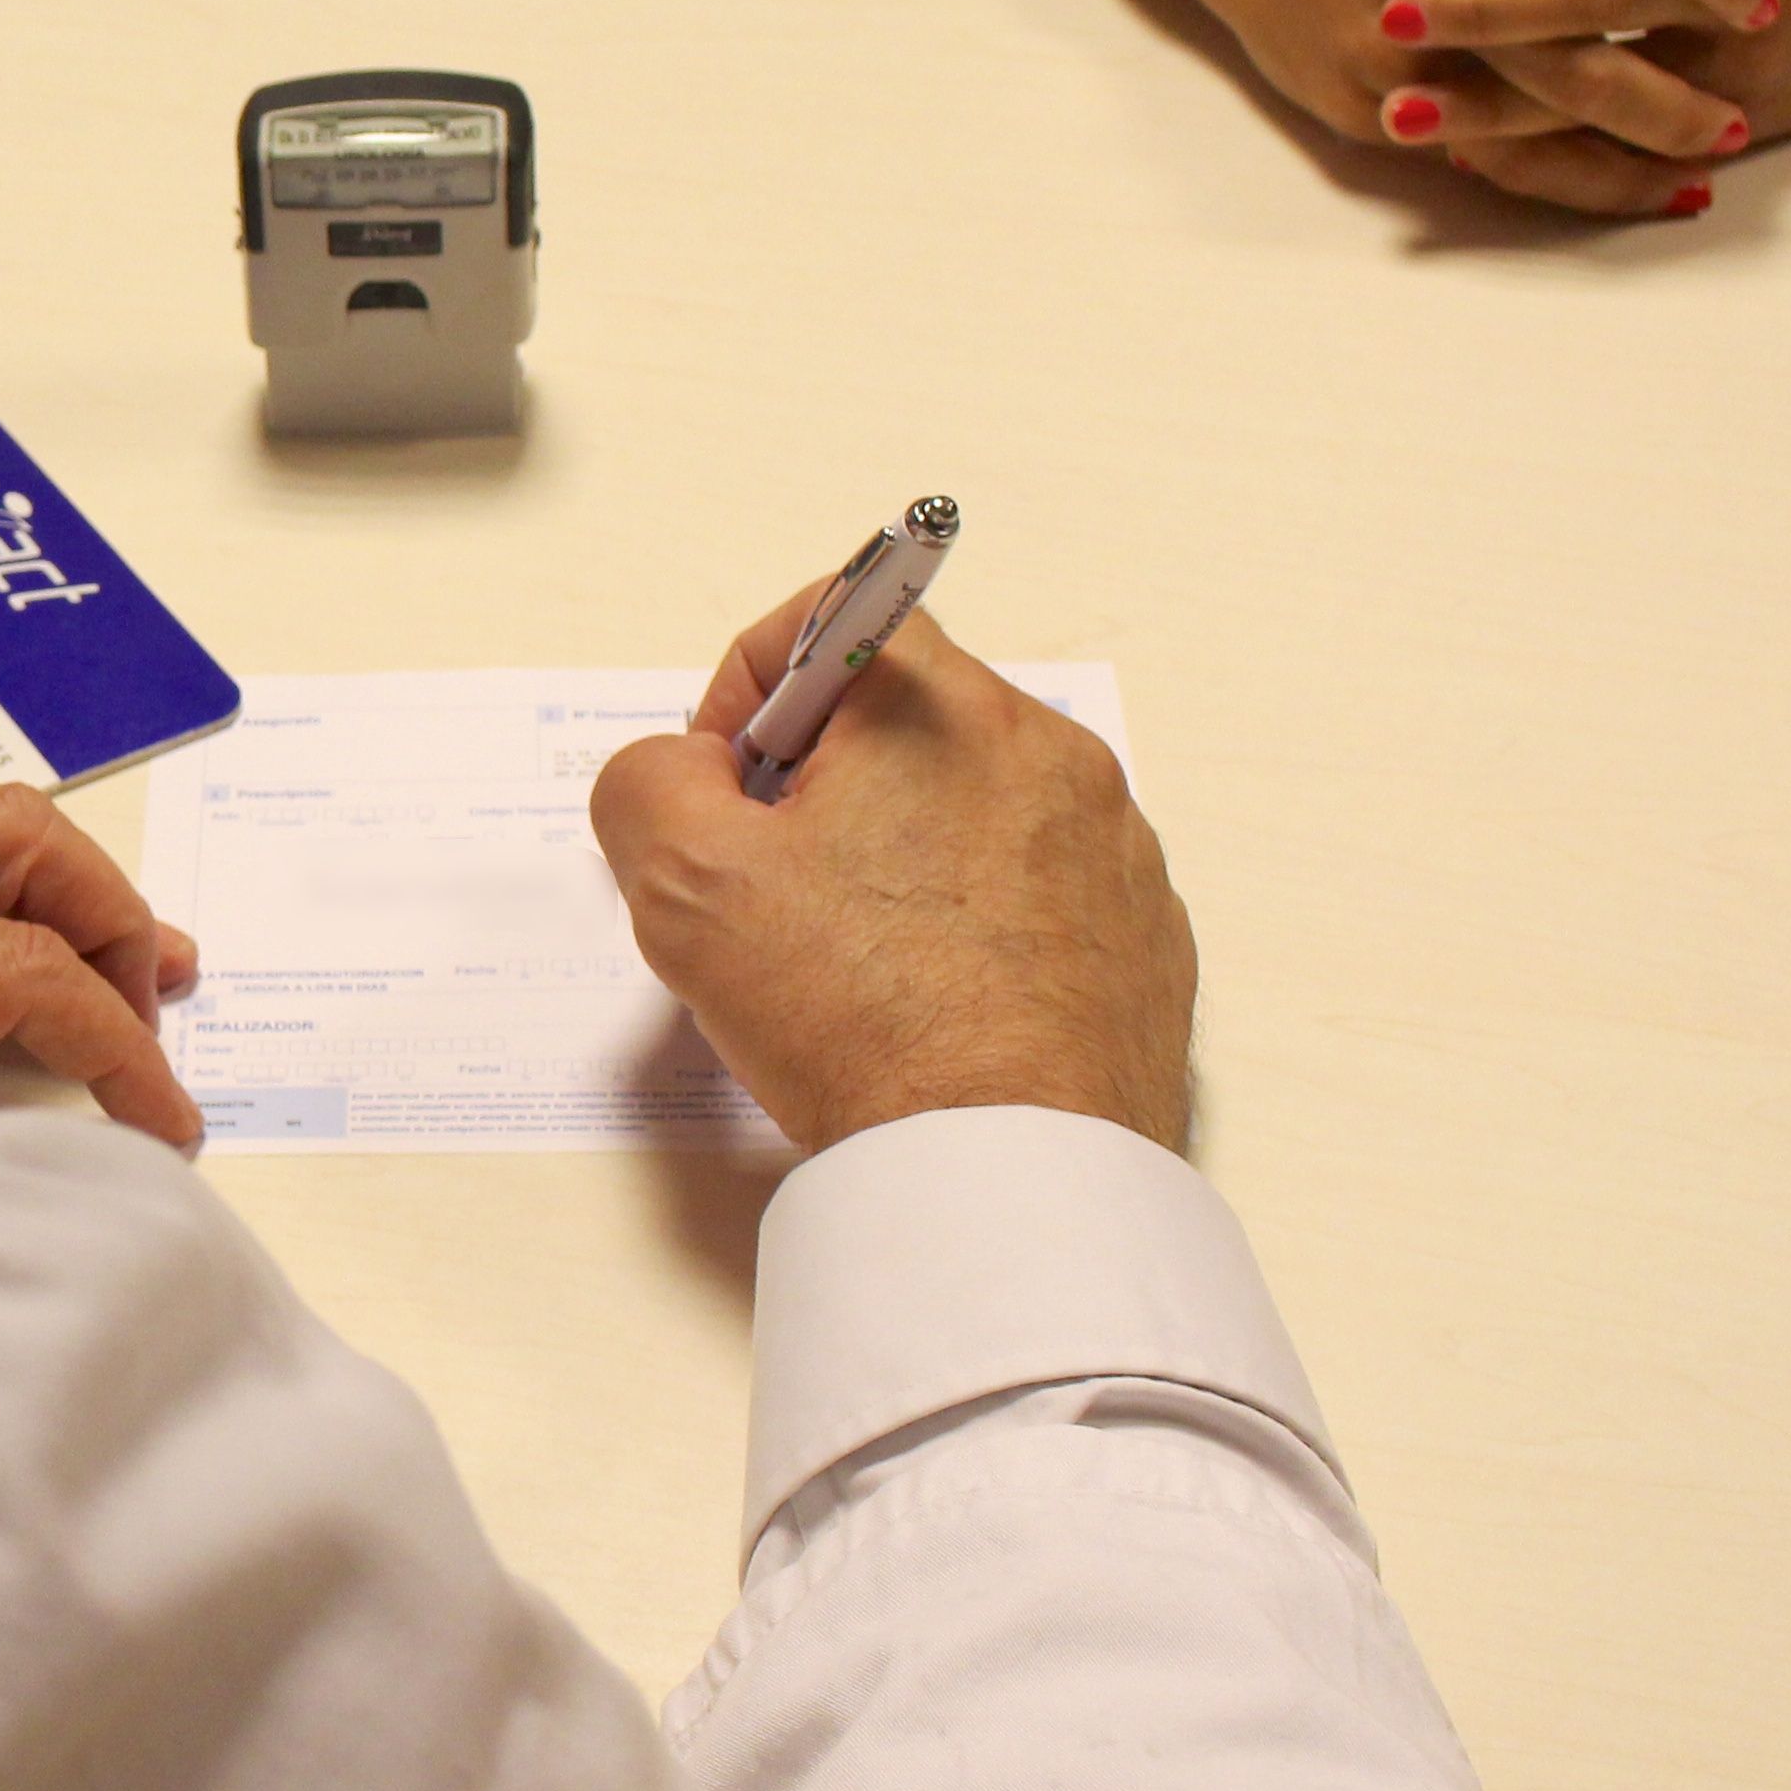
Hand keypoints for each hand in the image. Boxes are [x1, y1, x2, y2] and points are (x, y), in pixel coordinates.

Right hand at [587, 585, 1193, 1152]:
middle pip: (903, 718)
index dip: (748, 688)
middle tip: (773, 886)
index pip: (831, 617)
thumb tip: (683, 770)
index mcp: (945, 711)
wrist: (1011, 1172)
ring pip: (970, 806)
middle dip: (820, 783)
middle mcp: (1051, 755)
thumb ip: (648, 781)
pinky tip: (931, 1003)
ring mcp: (1112, 848)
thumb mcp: (683, 882)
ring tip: (854, 961)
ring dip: (899, 854)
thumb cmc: (865, 1021)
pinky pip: (1036, 889)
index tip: (728, 785)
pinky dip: (975, 922)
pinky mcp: (1141, 935)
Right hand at [1170, 0, 1765, 188]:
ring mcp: (1411, 36)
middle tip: (1749, 106)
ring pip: (1547, 100)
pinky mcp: (1371, 96)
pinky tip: (1628, 190)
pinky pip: (1491, 152)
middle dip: (1679, 61)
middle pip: (1595, 13)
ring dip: (1639, 138)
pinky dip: (1569, 175)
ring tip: (1708, 165)